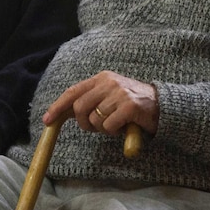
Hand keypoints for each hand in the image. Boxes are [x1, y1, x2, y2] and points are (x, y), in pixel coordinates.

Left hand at [43, 70, 158, 135]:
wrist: (162, 105)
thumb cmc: (131, 104)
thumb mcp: (108, 96)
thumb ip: (89, 101)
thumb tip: (61, 113)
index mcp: (101, 78)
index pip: (73, 91)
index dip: (58, 106)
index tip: (47, 120)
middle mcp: (109, 82)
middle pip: (79, 107)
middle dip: (84, 123)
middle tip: (96, 128)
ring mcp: (119, 93)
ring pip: (94, 119)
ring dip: (102, 128)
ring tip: (116, 124)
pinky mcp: (129, 107)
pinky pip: (109, 126)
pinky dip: (114, 132)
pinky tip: (124, 126)